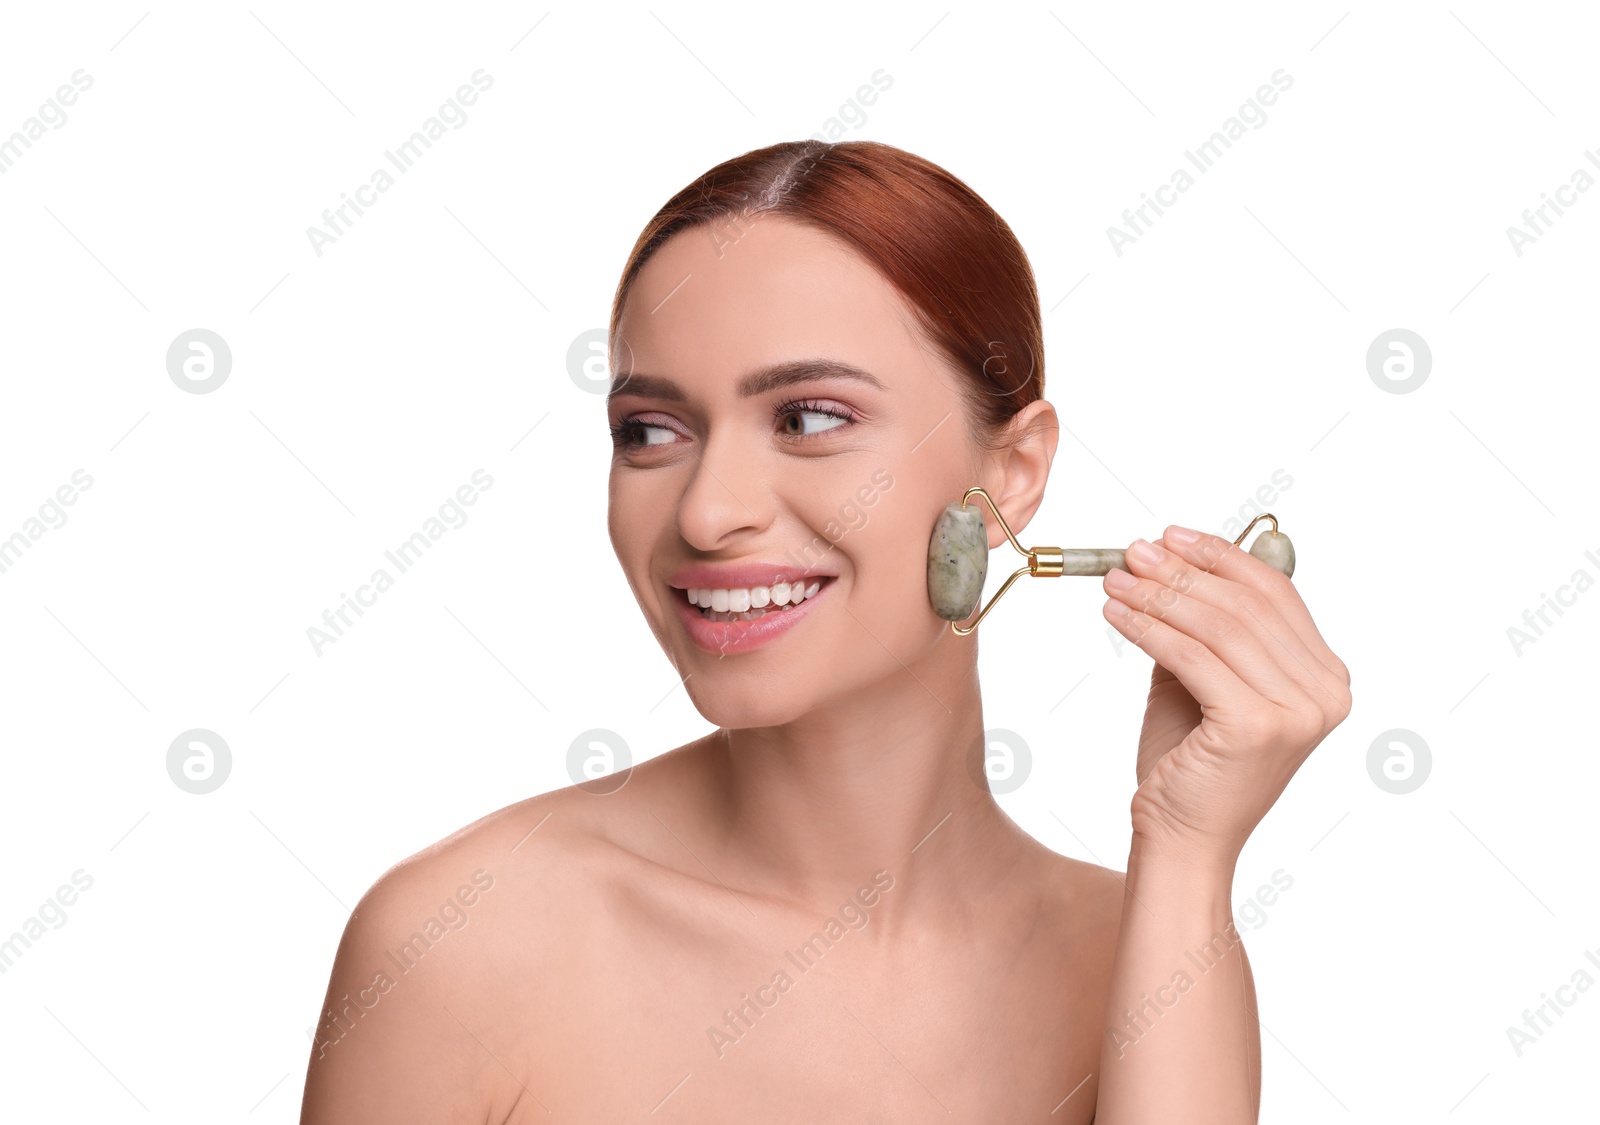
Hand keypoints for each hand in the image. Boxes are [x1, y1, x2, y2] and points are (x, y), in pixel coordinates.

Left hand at [1101, 525, 1351, 867]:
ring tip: (1114, 579)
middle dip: (1182, 571)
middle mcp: (1325, 693)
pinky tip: (1116, 614)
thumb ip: (1202, 627)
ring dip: (1157, 594)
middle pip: (1246, 605)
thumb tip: (1166, 558)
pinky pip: (1191, 656)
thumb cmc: (1191, 762)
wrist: (1183, 837)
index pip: (1275, 594)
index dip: (1221, 556)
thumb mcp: (1201, 680)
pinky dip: (1147, 628)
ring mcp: (1297, 712)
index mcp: (1325, 677)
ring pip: (1217, 626)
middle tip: (1132, 552)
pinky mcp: (1256, 726)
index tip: (1171, 535)